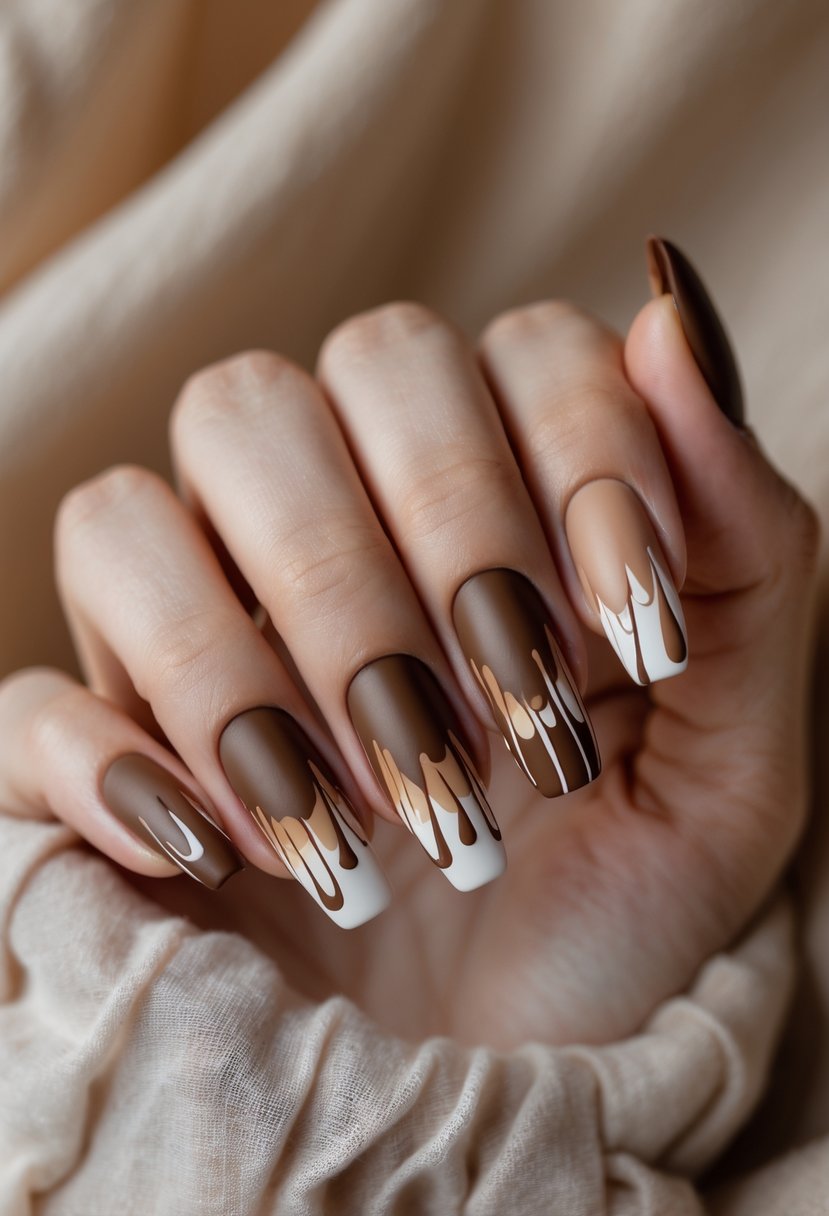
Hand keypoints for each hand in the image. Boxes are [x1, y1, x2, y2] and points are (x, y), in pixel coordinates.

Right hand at [0, 241, 817, 1049]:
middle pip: (269, 402)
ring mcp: (187, 639)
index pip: (490, 355)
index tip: (629, 635)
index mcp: (473, 502)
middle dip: (388, 564)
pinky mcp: (97, 761)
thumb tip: (671, 317)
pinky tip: (228, 854)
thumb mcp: (731, 757)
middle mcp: (312, 534)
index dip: (569, 458)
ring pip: (125, 516)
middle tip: (497, 730)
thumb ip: (743, 546)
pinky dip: (119, 765)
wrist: (505, 1075)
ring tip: (373, 819)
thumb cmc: (616, 909)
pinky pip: (34, 705)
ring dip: (247, 662)